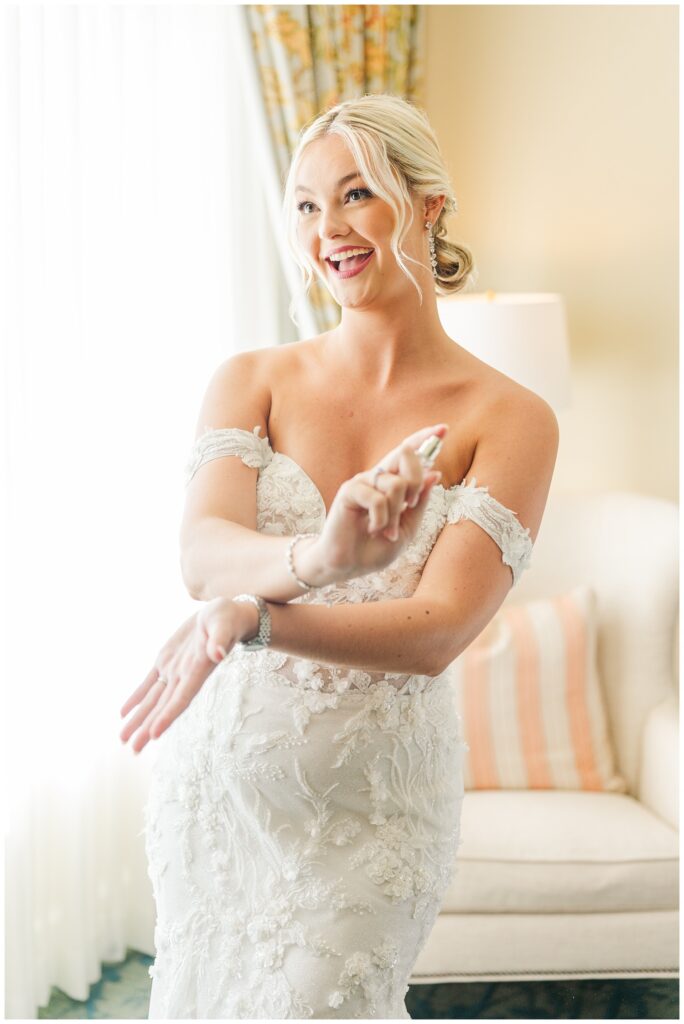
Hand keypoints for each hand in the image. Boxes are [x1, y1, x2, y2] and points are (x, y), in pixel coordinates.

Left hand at [119, 597, 257, 753]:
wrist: (223, 615)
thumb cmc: (227, 619)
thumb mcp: (224, 624)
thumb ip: (220, 639)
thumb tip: (217, 653)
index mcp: (198, 670)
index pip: (182, 697)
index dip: (168, 715)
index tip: (154, 734)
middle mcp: (185, 676)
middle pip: (164, 706)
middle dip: (148, 727)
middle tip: (133, 749)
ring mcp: (174, 669)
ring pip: (153, 698)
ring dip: (139, 718)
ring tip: (124, 739)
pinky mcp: (166, 660)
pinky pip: (148, 682)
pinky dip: (136, 697)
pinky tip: (124, 713)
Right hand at [313, 423, 447, 579]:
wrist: (350, 565)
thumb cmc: (376, 546)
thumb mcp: (408, 527)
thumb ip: (420, 502)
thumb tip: (435, 473)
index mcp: (392, 482)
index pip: (409, 453)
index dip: (425, 439)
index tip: (444, 429)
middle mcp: (378, 477)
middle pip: (404, 453)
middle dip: (416, 479)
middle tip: (411, 505)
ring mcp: (363, 482)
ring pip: (396, 484)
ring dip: (397, 514)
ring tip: (387, 531)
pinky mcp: (349, 491)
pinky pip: (377, 499)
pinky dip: (381, 520)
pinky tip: (373, 529)